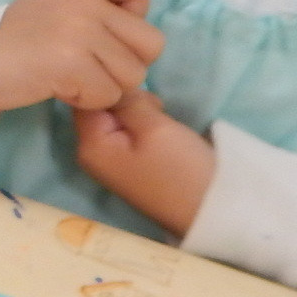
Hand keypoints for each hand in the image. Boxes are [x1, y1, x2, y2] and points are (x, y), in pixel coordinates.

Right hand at [0, 0, 164, 113]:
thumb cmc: (11, 37)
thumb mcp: (51, 0)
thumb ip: (91, 4)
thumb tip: (132, 35)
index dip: (135, 16)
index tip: (105, 32)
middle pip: (150, 42)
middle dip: (125, 64)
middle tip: (91, 67)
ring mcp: (80, 30)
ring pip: (133, 75)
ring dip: (106, 87)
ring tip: (72, 79)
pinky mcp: (72, 63)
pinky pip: (108, 95)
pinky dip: (87, 102)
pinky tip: (60, 90)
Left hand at [73, 90, 214, 236]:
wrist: (211, 210)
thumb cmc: (181, 168)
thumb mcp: (154, 127)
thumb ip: (126, 102)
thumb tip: (107, 86)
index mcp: (89, 145)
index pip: (84, 98)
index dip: (110, 86)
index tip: (139, 90)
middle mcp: (91, 154)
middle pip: (98, 107)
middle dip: (126, 99)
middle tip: (157, 107)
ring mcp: (110, 161)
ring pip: (116, 117)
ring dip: (138, 111)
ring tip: (163, 119)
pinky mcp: (129, 163)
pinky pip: (127, 132)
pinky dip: (143, 125)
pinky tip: (162, 131)